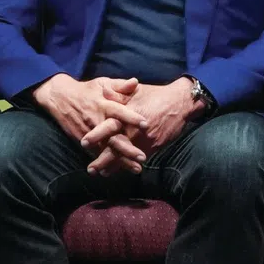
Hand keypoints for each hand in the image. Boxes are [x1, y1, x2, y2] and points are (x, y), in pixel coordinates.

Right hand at [31, 73, 140, 167]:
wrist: (60, 98)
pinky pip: (97, 153)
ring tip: (136, 168)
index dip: (132, 118)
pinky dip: (107, 163)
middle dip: (128, 148)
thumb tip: (136, 82)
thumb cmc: (87, 90)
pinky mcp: (83, 141)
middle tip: (143, 156)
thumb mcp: (103, 83)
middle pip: (114, 136)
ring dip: (121, 160)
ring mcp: (89, 133)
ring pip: (107, 149)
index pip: (119, 112)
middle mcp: (97, 120)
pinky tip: (120, 171)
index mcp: (104, 104)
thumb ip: (120, 85)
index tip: (146, 124)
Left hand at [85, 76, 205, 170]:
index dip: (97, 135)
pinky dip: (128, 164)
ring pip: (127, 155)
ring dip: (114, 166)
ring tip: (102, 173)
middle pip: (116, 146)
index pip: (109, 126)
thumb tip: (104, 91)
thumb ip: (119, 93)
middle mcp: (135, 129)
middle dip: (103, 159)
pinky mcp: (154, 145)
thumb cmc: (155, 95)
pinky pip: (139, 157)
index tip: (84, 143)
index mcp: (128, 113)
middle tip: (90, 168)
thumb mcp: (136, 91)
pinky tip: (120, 170)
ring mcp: (145, 139)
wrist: (179, 102)